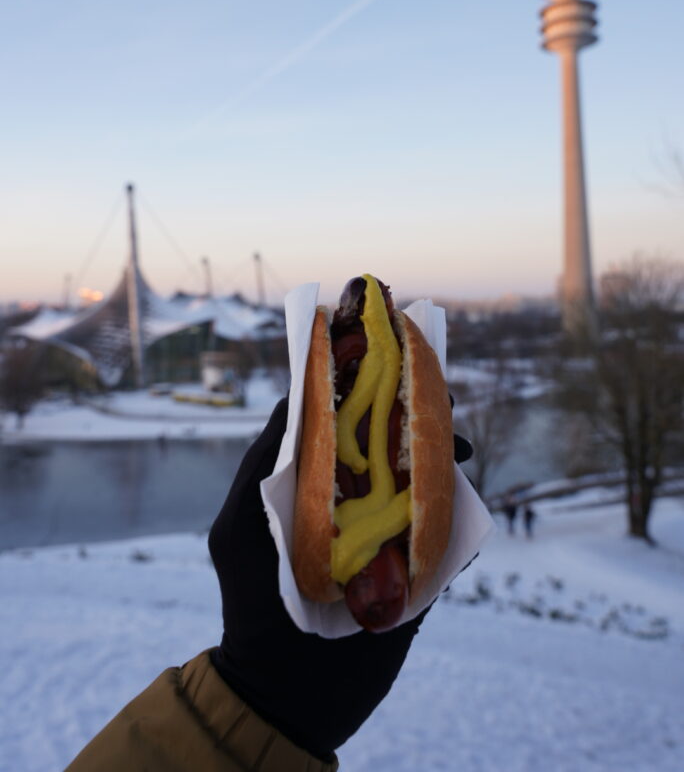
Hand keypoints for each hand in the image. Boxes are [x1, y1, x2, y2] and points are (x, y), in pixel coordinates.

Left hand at [208, 398, 470, 760]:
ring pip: (417, 481)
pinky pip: (440, 531)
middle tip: (437, 403)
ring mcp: (383, 534)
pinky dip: (454, 508)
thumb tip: (293, 401)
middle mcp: (349, 502)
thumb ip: (262, 468)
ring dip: (436, 458)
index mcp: (309, 485)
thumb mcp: (239, 528)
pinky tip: (459, 489)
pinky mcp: (413, 569)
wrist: (287, 692)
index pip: (338, 425)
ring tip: (454, 447)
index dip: (361, 392)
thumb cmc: (252, 601)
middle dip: (411, 420)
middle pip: (385, 446)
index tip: (386, 367)